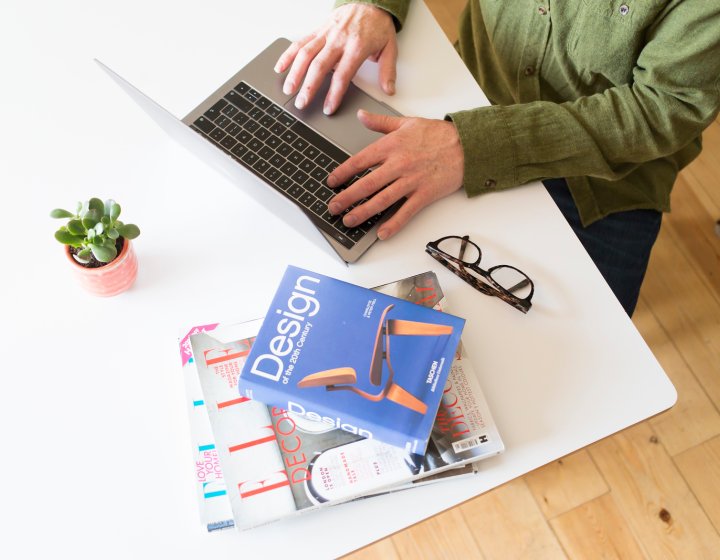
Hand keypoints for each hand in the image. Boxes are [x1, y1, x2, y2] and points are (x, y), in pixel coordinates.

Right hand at [274, 4, 397, 114]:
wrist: (369, 1)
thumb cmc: (378, 26)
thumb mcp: (390, 47)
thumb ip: (388, 70)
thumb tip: (389, 90)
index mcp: (357, 46)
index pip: (343, 74)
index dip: (334, 93)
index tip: (328, 108)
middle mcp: (339, 39)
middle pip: (319, 66)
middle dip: (309, 87)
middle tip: (302, 103)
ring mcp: (326, 33)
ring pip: (306, 53)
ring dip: (295, 72)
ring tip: (289, 89)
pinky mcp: (318, 29)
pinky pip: (300, 41)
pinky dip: (288, 54)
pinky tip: (280, 67)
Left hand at [327, 110, 464, 239]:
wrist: (467, 145)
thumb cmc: (438, 134)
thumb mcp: (407, 123)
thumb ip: (381, 122)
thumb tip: (361, 116)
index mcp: (391, 146)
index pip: (360, 161)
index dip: (343, 173)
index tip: (332, 182)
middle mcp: (399, 164)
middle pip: (366, 184)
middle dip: (347, 198)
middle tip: (333, 207)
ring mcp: (411, 181)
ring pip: (382, 200)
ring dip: (363, 212)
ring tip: (349, 221)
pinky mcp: (425, 194)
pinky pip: (406, 212)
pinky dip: (393, 224)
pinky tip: (382, 233)